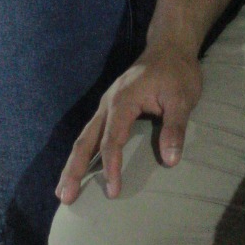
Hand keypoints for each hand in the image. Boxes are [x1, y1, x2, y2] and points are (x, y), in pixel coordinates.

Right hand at [55, 43, 202, 203]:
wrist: (170, 46)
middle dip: (74, 169)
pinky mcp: (111, 107)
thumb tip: (170, 160)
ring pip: (84, 137)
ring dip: (73, 164)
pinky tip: (79, 168)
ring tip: (63, 191)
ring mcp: (107, 105)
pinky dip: (83, 152)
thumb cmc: (177, 71)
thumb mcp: (182, 98)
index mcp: (122, 101)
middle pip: (85, 139)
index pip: (111, 139)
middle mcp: (108, 103)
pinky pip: (92, 132)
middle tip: (65, 197)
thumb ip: (174, 128)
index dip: (111, 166)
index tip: (113, 191)